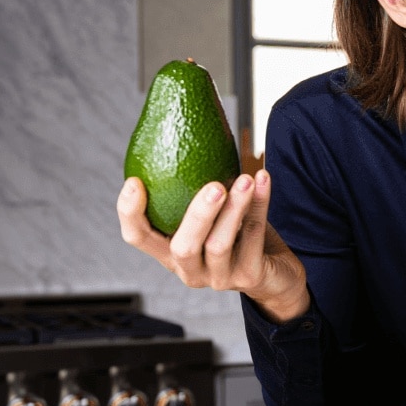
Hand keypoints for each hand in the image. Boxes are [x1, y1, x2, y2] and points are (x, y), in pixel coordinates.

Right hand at [117, 170, 309, 322]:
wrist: (275, 271)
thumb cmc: (237, 233)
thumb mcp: (212, 213)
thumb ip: (194, 187)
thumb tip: (184, 127)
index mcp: (170, 253)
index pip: (138, 237)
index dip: (130, 213)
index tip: (135, 181)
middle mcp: (190, 270)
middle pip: (183, 248)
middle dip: (198, 215)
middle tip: (214, 186)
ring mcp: (219, 278)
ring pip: (220, 245)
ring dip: (235, 209)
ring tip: (246, 180)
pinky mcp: (249, 278)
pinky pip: (253, 239)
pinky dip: (260, 206)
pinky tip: (263, 180)